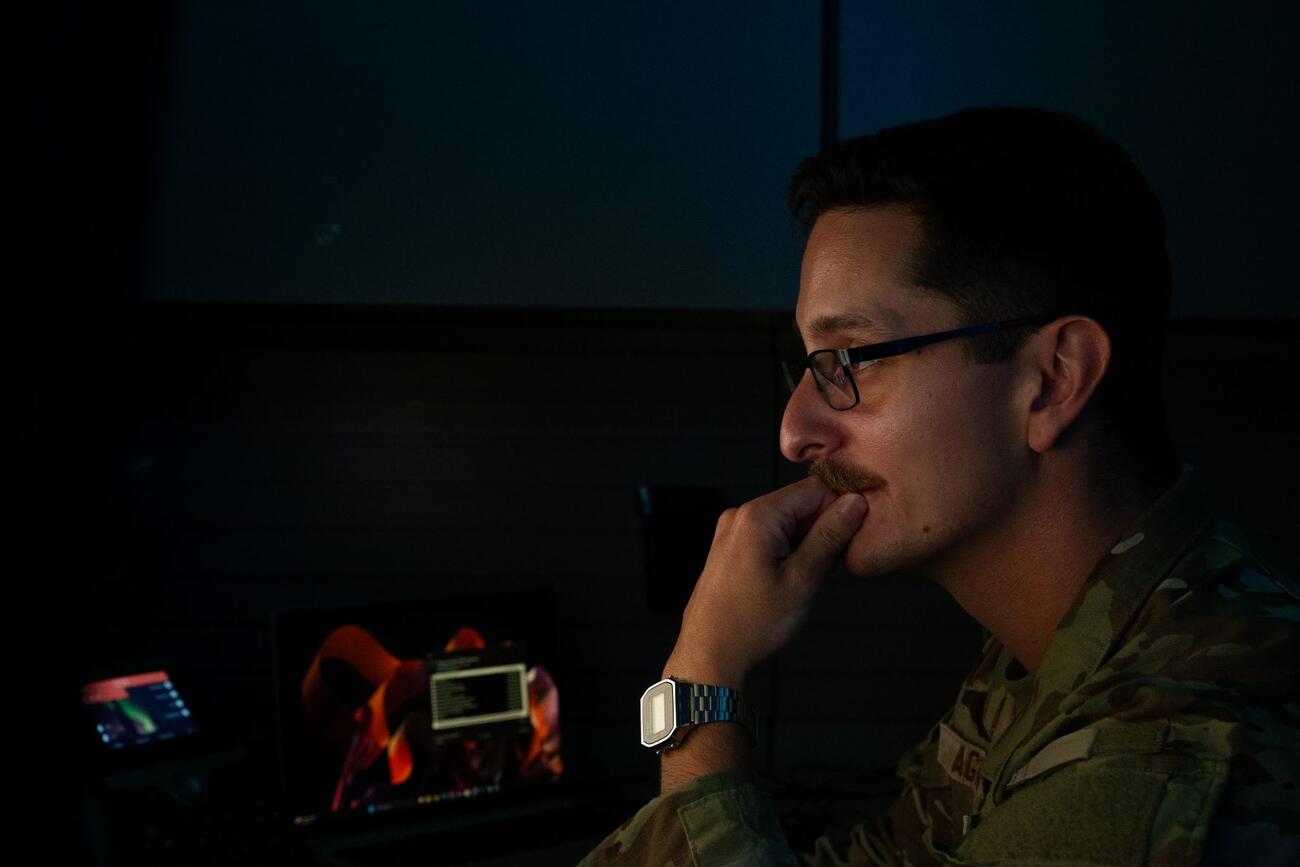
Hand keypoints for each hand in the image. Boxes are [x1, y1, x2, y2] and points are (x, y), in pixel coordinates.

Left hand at [664, 476, 867, 686]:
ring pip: (785, 523)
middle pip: (798, 504)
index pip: (814, 488)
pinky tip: (793, 579)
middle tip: (834, 565)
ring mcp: (731, 532)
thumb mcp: (802, 579)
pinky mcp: (728, 549)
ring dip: (807, 543)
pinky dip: (787, 551)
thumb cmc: (753, 623)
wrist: (709, 655)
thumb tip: (856, 502)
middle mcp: (740, 515)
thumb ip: (830, 536)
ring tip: (812, 577)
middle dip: (823, 528)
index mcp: (757, 515)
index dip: (841, 507)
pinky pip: (768, 537)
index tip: (858, 534)